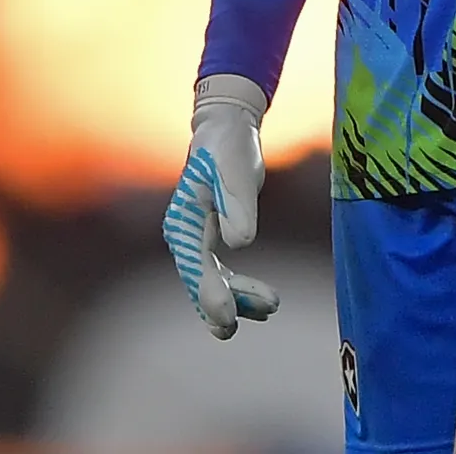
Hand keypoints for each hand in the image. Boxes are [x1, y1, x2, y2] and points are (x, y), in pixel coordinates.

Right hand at [162, 73, 280, 336]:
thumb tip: (240, 243)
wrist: (227, 128)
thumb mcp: (235, 169)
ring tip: (271, 308)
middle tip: (233, 328)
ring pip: (213, 280)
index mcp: (184, 220)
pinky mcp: (214, 235)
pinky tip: (265, 305)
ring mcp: (197, 237)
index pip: (195, 265)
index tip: (227, 317)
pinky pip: (223, 273)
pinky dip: (241, 289)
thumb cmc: (229, 146)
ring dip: (238, 299)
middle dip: (218, 305)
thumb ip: (236, 204)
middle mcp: (184, 233)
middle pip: (199, 279)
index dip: (210, 294)